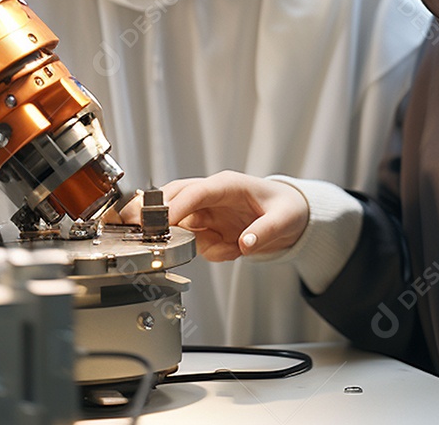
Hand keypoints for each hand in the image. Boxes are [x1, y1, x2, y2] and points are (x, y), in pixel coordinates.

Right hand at [162, 171, 309, 261]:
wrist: (291, 216)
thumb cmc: (286, 208)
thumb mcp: (284, 219)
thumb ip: (264, 231)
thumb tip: (245, 243)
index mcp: (227, 185)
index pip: (194, 192)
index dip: (175, 207)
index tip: (161, 224)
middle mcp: (212, 196)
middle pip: (172, 198)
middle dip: (156, 213)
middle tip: (147, 232)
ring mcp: (208, 212)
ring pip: (180, 225)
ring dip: (194, 243)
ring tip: (229, 248)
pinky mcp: (208, 228)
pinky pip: (196, 244)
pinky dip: (211, 252)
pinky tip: (233, 250)